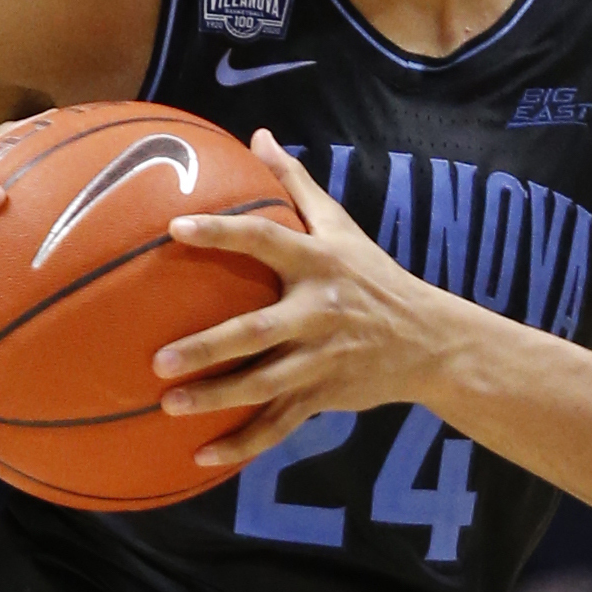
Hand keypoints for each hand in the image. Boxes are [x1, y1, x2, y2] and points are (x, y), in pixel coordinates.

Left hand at [155, 130, 446, 466]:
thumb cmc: (373, 276)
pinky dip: (243, 443)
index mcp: (318, 263)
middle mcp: (318, 311)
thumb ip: (295, 183)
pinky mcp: (324, 394)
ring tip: (169, 405)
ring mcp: (321, 357)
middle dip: (209, 347)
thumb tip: (258, 135)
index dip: (222, 233)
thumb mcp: (341, 226)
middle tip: (160, 359)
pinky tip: (202, 456)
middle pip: (257, 330)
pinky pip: (279, 423)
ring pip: (263, 384)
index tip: (175, 227)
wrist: (431, 339)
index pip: (264, 240)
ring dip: (216, 398)